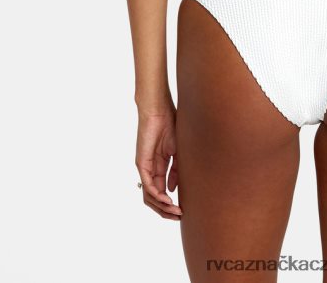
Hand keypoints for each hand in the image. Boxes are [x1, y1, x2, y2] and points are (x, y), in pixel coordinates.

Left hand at [136, 104, 181, 219]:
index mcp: (159, 166)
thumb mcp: (177, 151)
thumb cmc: (170, 124)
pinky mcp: (142, 163)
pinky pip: (148, 186)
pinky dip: (157, 196)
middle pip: (154, 198)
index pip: (161, 191)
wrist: (159, 110)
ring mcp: (145, 167)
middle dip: (166, 210)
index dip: (171, 203)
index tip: (183, 210)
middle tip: (179, 216)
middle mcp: (150, 169)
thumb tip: (173, 188)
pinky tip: (167, 201)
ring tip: (175, 212)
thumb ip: (175, 170)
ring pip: (149, 196)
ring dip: (162, 207)